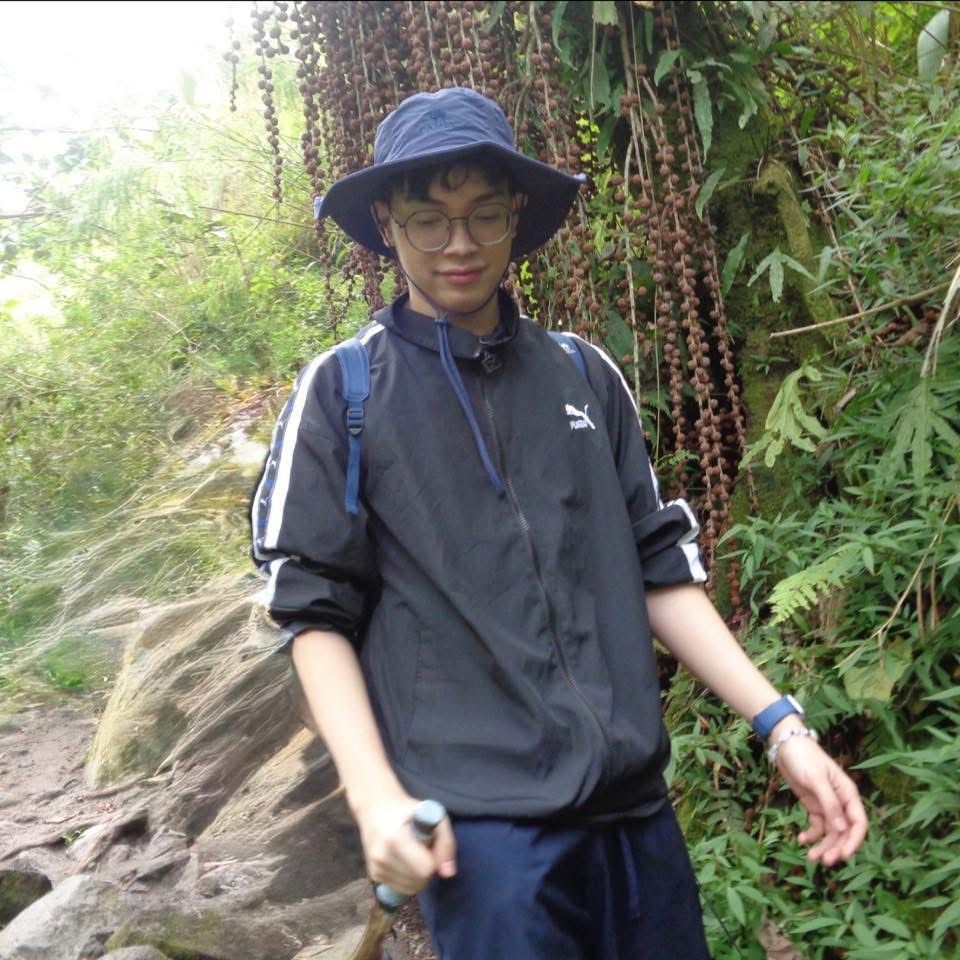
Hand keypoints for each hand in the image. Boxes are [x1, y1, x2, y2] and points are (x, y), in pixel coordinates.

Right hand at [352, 789, 457, 894]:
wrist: (375, 807)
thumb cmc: (408, 809)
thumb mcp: (434, 814)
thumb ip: (446, 843)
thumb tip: (448, 874)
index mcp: (395, 839)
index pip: (425, 869)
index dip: (435, 860)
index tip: (432, 845)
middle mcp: (382, 857)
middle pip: (419, 881)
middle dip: (428, 869)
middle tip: (423, 848)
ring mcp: (376, 868)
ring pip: (411, 888)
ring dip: (419, 876)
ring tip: (413, 853)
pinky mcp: (374, 875)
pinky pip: (401, 888)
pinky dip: (408, 878)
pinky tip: (404, 860)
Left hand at [773, 732, 867, 865]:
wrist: (785, 745)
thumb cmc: (804, 757)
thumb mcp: (816, 779)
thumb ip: (829, 803)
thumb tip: (842, 829)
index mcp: (848, 794)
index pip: (858, 823)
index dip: (854, 841)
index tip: (843, 855)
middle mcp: (841, 802)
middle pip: (844, 832)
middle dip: (836, 847)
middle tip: (824, 860)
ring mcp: (827, 805)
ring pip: (830, 832)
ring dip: (823, 845)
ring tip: (811, 856)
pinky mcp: (814, 805)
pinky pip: (817, 826)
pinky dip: (812, 835)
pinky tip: (802, 839)